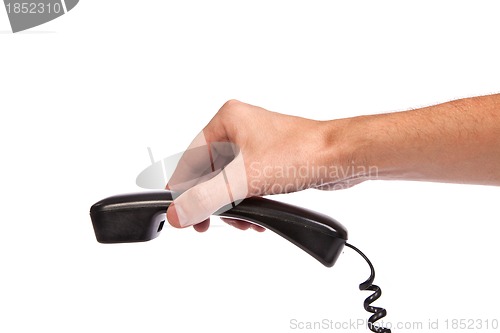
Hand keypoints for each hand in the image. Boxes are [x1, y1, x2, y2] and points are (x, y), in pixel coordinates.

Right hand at [166, 100, 362, 230]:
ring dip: (233, 206)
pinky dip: (248, 202)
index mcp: (228, 120)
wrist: (342, 157)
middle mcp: (239, 128)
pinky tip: (257, 217)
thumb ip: (207, 198)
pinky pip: (247, 184)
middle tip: (209, 223)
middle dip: (213, 202)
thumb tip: (178, 213)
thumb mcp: (244, 179)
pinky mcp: (269, 160)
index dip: (183, 188)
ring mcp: (256, 144)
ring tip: (244, 222)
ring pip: (229, 181)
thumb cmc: (301, 153)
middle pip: (209, 172)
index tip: (180, 212)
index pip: (191, 157)